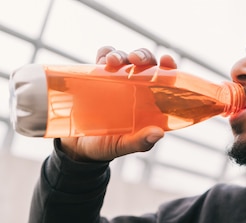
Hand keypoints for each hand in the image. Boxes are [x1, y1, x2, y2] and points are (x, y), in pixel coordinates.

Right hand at [60, 47, 177, 161]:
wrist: (77, 146)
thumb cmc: (107, 146)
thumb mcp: (124, 146)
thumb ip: (140, 142)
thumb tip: (159, 133)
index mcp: (149, 102)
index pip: (164, 78)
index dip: (169, 66)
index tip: (166, 60)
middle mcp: (135, 87)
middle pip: (144, 63)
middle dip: (142, 56)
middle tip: (134, 60)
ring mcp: (116, 80)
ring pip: (124, 58)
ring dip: (120, 55)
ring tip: (112, 62)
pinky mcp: (97, 76)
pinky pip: (102, 58)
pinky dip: (104, 53)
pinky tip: (103, 59)